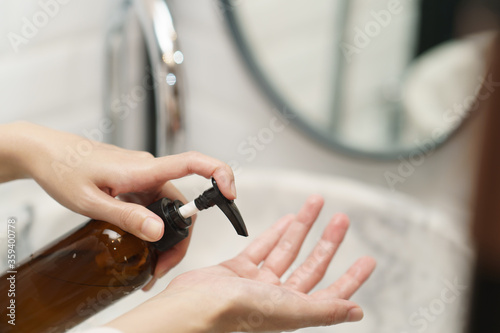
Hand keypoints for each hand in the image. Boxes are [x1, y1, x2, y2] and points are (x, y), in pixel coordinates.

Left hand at [0, 122, 235, 279]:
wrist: (47, 153)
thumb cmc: (64, 169)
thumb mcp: (91, 201)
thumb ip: (127, 216)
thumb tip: (159, 233)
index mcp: (143, 170)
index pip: (192, 163)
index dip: (218, 174)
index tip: (230, 194)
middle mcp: (149, 171)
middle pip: (182, 205)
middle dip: (180, 238)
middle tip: (162, 268)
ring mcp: (143, 178)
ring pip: (169, 210)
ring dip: (166, 238)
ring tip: (150, 266)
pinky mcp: (136, 184)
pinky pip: (155, 207)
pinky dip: (154, 229)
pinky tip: (143, 247)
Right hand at [106, 195, 375, 332]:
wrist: (189, 310)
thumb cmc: (232, 316)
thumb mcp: (286, 311)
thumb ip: (323, 309)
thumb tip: (357, 311)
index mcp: (293, 311)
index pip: (331, 294)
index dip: (351, 279)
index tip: (367, 260)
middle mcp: (277, 298)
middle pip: (311, 266)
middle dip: (328, 243)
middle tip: (341, 221)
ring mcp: (257, 284)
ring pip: (287, 251)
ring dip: (302, 229)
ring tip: (316, 206)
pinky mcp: (237, 271)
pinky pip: (262, 248)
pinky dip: (275, 233)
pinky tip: (287, 220)